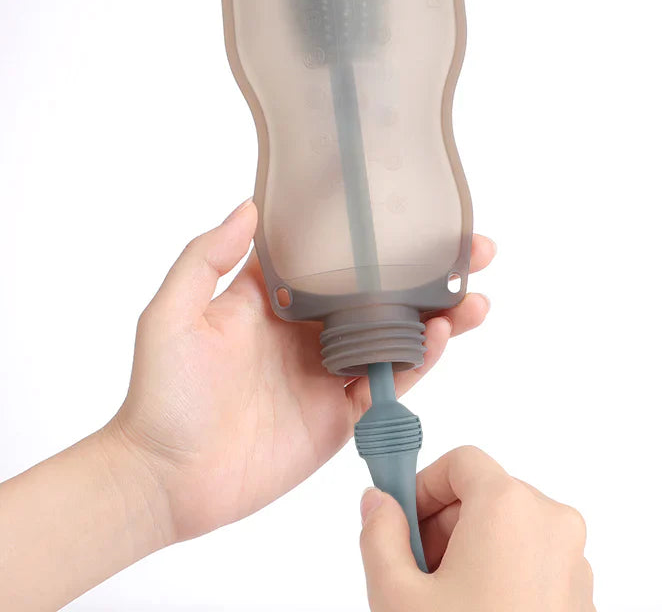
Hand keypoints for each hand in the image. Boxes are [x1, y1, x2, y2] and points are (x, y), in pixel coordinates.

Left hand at [108, 199, 494, 542]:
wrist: (166, 480)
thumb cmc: (162, 394)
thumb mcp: (173, 314)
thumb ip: (207, 258)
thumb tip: (251, 206)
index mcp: (276, 300)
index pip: (334, 256)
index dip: (373, 235)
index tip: (411, 212)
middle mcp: (310, 330)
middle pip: (380, 293)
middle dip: (428, 272)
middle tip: (473, 251)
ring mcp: (329, 372)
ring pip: (396, 336)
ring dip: (438, 316)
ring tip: (474, 298)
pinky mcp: (342, 414)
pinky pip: (389, 383)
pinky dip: (420, 361)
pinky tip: (443, 337)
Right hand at [359, 446, 594, 611]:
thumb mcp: (397, 595)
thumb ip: (379, 533)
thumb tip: (377, 504)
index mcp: (510, 507)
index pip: (462, 462)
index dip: (422, 483)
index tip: (399, 514)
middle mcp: (551, 524)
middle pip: (485, 494)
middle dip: (442, 523)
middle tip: (414, 567)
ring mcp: (572, 562)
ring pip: (508, 528)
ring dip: (468, 550)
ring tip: (441, 600)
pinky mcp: (580, 596)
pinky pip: (532, 559)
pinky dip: (499, 571)